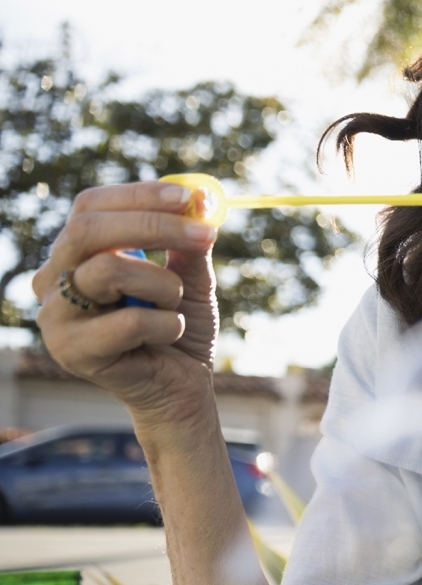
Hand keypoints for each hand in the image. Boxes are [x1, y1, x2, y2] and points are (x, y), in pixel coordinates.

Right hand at [29, 181, 218, 425]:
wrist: (180, 388)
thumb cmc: (178, 328)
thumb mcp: (191, 280)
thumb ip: (188, 245)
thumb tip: (199, 202)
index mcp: (76, 254)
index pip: (90, 206)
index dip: (139, 195)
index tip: (191, 198)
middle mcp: (54, 280)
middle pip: (87, 230)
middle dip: (153, 225)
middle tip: (205, 234)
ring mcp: (55, 316)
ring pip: (108, 270)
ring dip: (164, 285)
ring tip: (176, 307)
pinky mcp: (70, 351)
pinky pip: (128, 321)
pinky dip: (166, 325)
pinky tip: (168, 338)